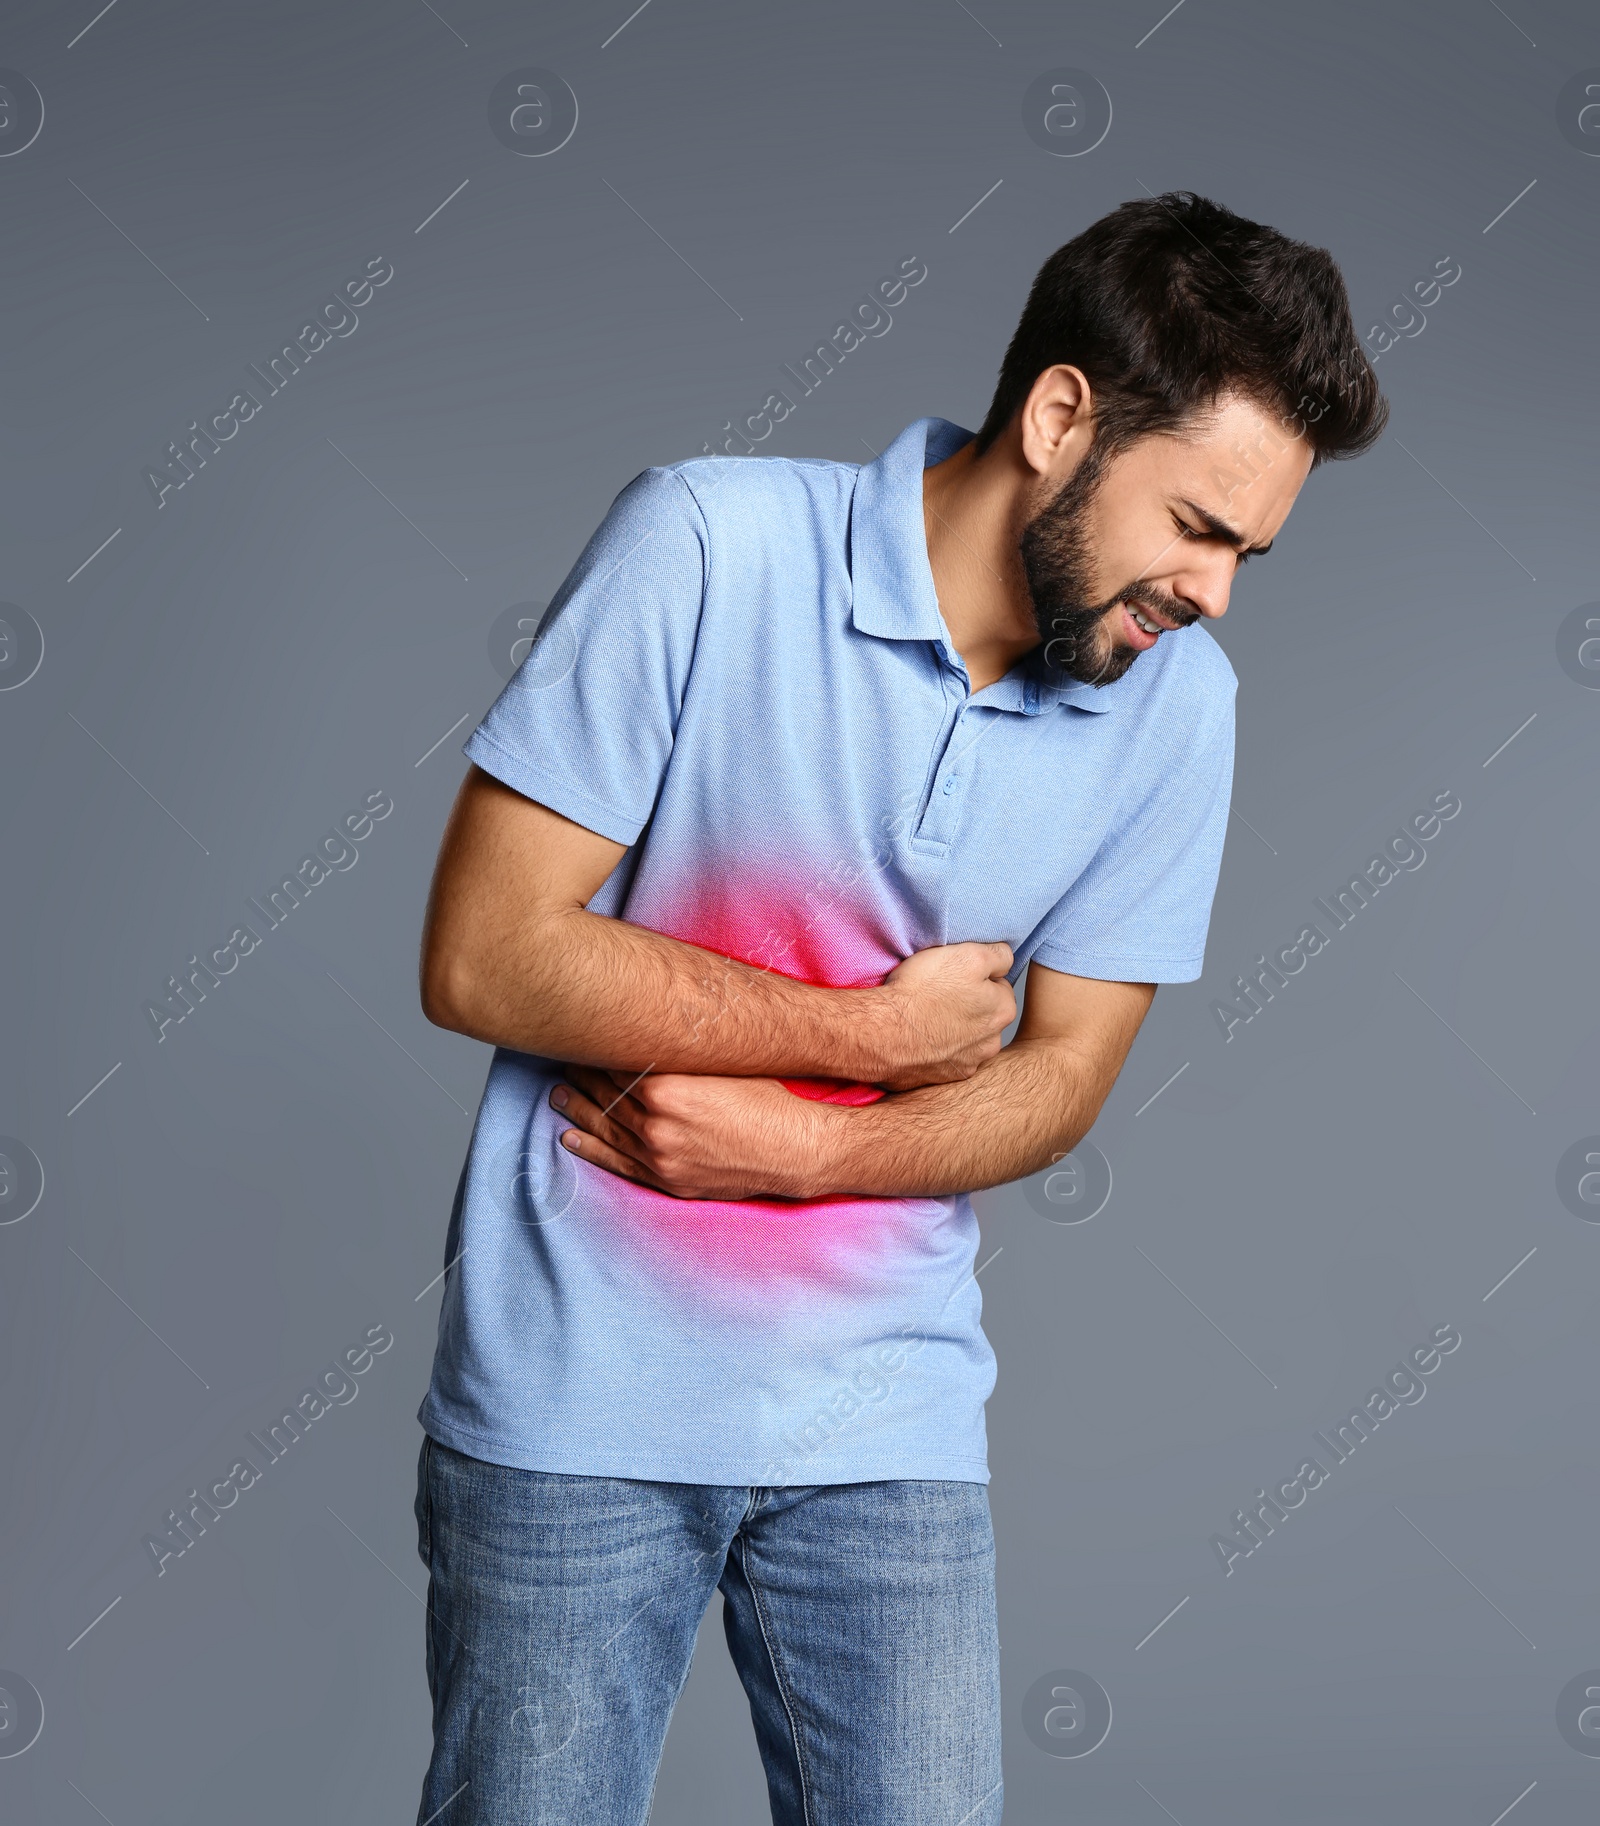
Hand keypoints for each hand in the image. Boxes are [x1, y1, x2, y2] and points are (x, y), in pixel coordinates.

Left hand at [550, 1065, 836, 1200]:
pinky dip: (592, 1150)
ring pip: (605, 1129)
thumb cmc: (769, 1097)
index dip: (597, 1051)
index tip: (584, 1038)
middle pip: (606, 1095)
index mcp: (666, 1089)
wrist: (796, 1149)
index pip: (616, 1064)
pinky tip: (570, 1137)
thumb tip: (653, 1032)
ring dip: (577, 1109)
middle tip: (565, 1061)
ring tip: (557, 1094)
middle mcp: (655, 1125)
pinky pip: (619, 1164)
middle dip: (582, 1077)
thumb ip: (682, 1053)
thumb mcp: (725, 1062)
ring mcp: (659, 1156)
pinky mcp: (668, 1180)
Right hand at [872, 941, 1015, 1089]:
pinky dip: (936, 1049)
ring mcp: (967, 1064)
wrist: (882, 1033)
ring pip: (966, 1039)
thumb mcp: (968, 955)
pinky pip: (944, 1058)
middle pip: (984, 1015)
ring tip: (926, 1017)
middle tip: (939, 994)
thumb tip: (1005, 959)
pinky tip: (919, 1038)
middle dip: (967, 1005)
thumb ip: (998, 956)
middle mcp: (991, 1042)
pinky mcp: (943, 1077)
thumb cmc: (923, 991)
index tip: (955, 977)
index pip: (999, 986)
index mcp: (1003, 1010)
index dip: (976, 977)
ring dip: (952, 1029)